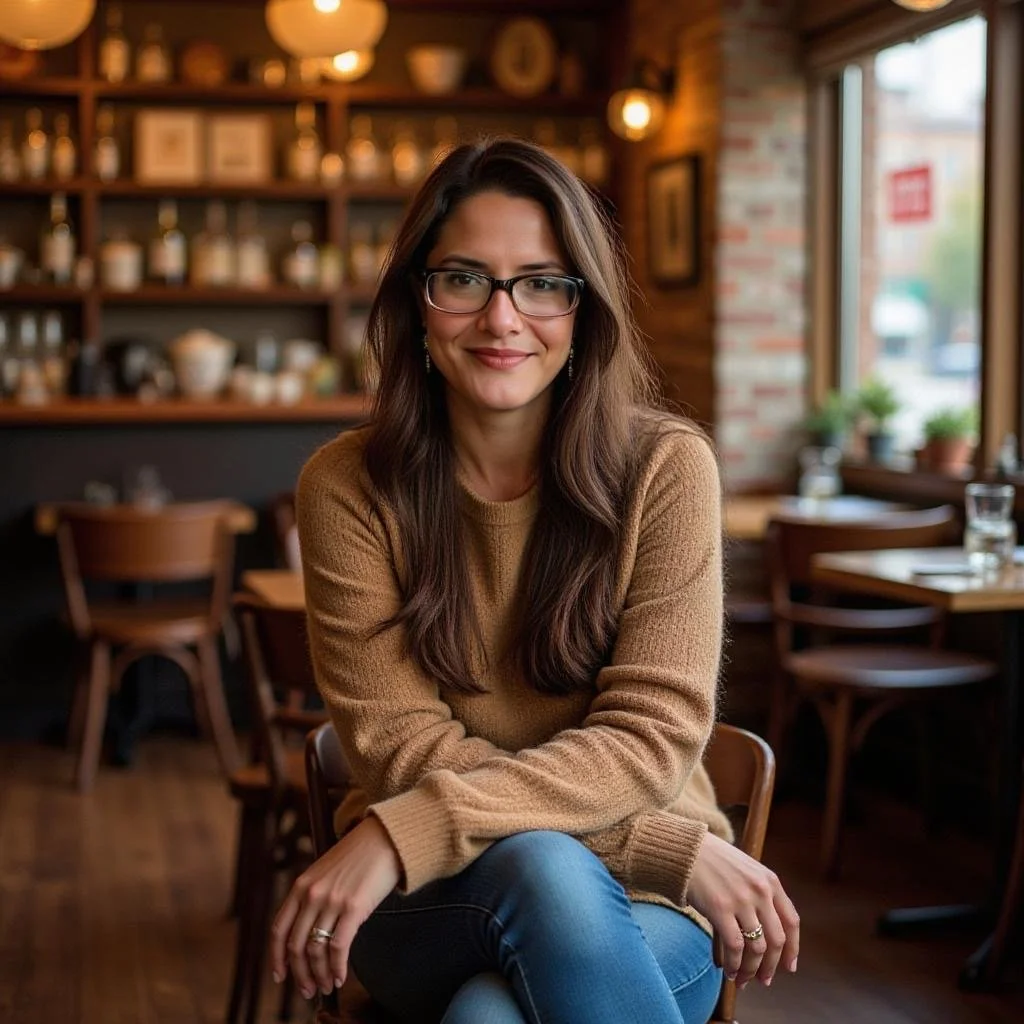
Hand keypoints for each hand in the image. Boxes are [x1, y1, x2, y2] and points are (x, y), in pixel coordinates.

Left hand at [270, 815, 400, 999]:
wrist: (385, 838)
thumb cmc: (358, 856)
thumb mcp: (325, 872)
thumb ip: (312, 897)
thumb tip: (309, 934)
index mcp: (301, 885)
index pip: (279, 930)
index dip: (277, 958)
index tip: (280, 976)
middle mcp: (311, 894)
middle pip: (296, 946)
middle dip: (299, 974)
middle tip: (307, 990)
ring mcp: (331, 900)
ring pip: (315, 950)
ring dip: (319, 975)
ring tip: (326, 985)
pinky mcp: (353, 907)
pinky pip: (338, 947)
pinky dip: (337, 967)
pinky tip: (340, 975)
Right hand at [685, 832, 798, 988]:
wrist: (686, 850)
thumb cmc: (714, 861)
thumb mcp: (747, 871)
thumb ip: (760, 895)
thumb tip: (766, 934)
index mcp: (770, 881)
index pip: (791, 922)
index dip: (793, 948)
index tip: (789, 967)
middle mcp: (760, 891)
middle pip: (776, 940)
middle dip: (771, 966)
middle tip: (764, 980)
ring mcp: (741, 900)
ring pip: (756, 948)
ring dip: (751, 970)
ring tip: (742, 980)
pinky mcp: (720, 908)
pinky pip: (734, 947)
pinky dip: (734, 964)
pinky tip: (728, 971)